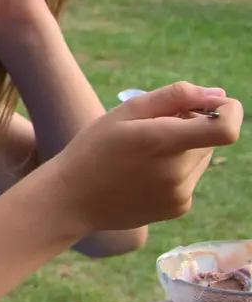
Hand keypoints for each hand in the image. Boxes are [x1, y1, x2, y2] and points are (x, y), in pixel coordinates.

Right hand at [41, 83, 242, 240]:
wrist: (71, 200)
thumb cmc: (93, 149)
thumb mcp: (124, 113)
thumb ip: (174, 97)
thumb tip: (218, 93)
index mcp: (161, 142)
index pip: (224, 129)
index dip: (230, 111)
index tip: (218, 104)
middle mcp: (176, 172)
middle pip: (209, 139)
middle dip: (192, 128)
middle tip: (152, 130)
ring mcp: (179, 194)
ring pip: (200, 158)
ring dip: (184, 150)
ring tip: (143, 156)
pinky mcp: (179, 208)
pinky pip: (190, 178)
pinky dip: (175, 171)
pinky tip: (143, 175)